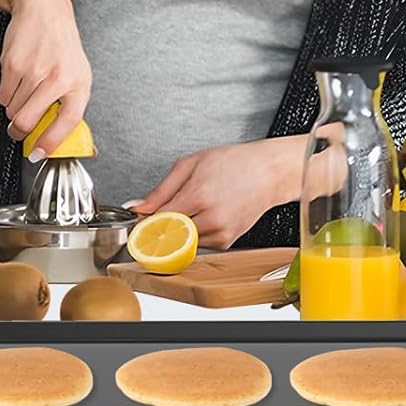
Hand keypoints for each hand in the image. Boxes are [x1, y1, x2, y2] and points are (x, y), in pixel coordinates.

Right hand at [0, 0, 91, 159]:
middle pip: (28, 120)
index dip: (51, 142)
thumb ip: (68, 103)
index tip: (38, 153)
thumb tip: (53, 137)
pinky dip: (6, 93)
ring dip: (14, 107)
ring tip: (24, 89)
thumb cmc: (61, 45)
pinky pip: (3, 95)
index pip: (68, 122)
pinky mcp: (13, 65)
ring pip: (13, 109)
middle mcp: (58, 79)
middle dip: (18, 131)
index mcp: (79, 84)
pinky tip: (17, 78)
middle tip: (17, 130)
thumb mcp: (76, 73)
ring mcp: (34, 72)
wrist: (44, 10)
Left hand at [125, 137, 304, 248]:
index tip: (139, 217)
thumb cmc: (233, 163)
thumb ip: (160, 190)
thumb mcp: (190, 165)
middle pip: (168, 232)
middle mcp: (211, 219)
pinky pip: (198, 242)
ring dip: (179, 227)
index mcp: (198, 196)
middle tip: (166, 208)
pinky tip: (205, 213)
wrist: (268, 173)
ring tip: (194, 205)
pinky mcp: (226, 242)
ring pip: (182, 240)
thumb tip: (137, 207)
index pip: (158, 219)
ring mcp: (221, 233)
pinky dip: (194, 231)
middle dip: (161, 224)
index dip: (145, 218)